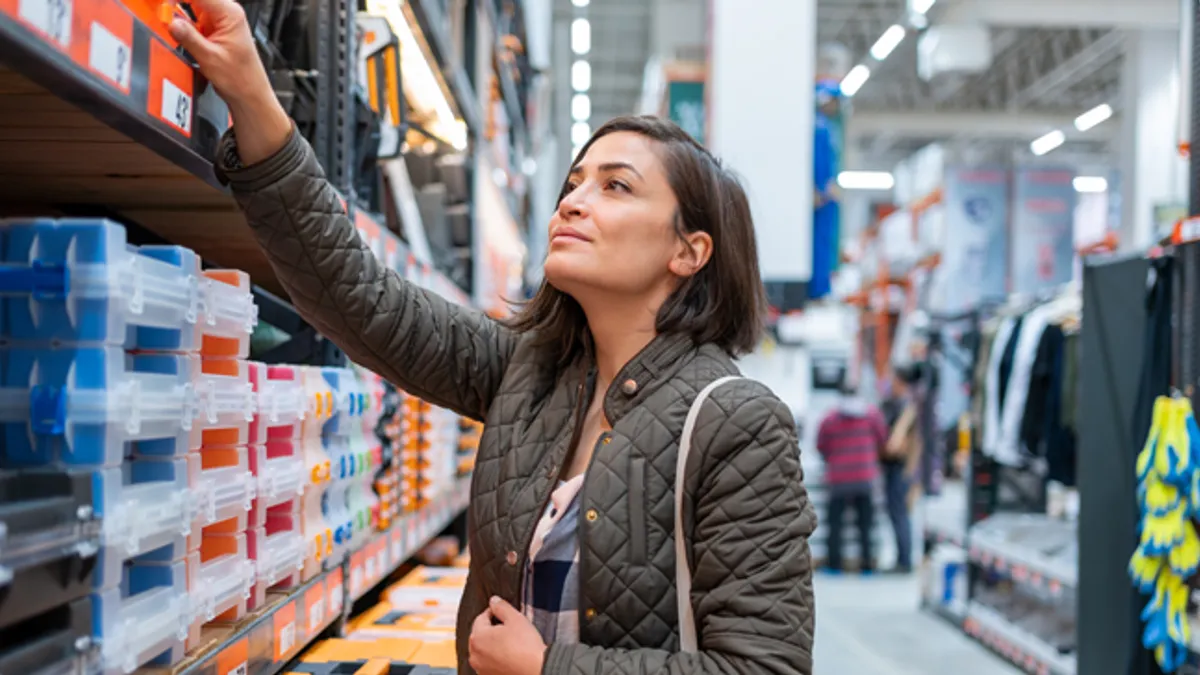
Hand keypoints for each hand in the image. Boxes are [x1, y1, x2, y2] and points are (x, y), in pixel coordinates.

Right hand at [169, 0, 291, 163]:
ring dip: (179, 15)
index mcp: (229, 14)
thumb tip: (171, 21)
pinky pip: (194, 21)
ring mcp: (220, 22)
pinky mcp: (214, 31)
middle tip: (161, 13)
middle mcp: (226, 13)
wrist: (249, 95)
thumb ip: (188, 37)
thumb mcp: (209, 57)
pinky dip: (184, 25)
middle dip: (176, 5)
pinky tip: (177, 32)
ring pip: (191, 8)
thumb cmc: (240, 79)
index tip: (161, 4)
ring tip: (166, 22)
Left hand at [468, 597, 545, 674]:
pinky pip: (489, 663)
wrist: (537, 670)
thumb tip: (493, 601)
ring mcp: (480, 669)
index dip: (493, 612)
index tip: (503, 613)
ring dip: (494, 645)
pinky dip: (496, 658)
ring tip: (511, 644)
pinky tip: (510, 656)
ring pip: (485, 650)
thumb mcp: (516, 619)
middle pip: (481, 635)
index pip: (481, 618)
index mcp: (477, 638)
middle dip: (492, 630)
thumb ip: (501, 607)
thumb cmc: (527, 646)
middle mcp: (474, 655)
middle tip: (510, 629)